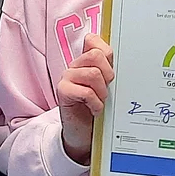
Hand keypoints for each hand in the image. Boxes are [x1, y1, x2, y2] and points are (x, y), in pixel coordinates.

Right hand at [54, 34, 113, 164]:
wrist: (81, 134)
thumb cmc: (95, 108)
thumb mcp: (106, 87)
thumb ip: (108, 69)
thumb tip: (111, 52)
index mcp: (85, 62)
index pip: (94, 41)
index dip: (107, 54)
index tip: (109, 72)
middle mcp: (74, 66)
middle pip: (96, 55)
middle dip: (108, 74)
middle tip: (106, 89)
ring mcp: (67, 78)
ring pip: (93, 73)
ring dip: (102, 91)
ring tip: (100, 101)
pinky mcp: (62, 91)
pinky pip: (86, 91)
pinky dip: (95, 103)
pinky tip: (94, 110)